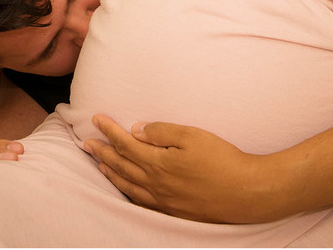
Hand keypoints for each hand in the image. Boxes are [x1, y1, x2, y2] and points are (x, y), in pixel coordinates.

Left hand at [84, 115, 276, 223]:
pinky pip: (142, 202)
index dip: (109, 131)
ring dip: (111, 173)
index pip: (126, 144)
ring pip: (129, 186)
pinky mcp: (174, 212)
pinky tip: (127, 190)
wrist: (246, 192)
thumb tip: (137, 130)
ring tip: (99, 164)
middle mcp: (156, 184)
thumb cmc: (222, 160)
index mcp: (158, 163)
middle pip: (122, 166)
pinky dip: (128, 193)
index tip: (96, 119)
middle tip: (86, 143)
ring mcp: (164, 201)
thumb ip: (162, 132)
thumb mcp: (192, 136)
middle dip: (102, 152)